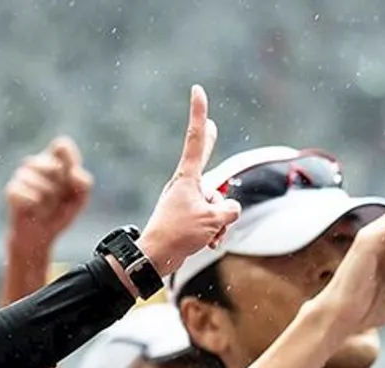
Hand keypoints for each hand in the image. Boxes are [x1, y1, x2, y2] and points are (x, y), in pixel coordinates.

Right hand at [5, 137, 92, 256]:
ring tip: (45, 207)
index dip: (69, 160)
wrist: (40, 235)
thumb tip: (73, 172)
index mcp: (53, 159)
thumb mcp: (80, 199)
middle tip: (56, 198)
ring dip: (49, 202)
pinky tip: (34, 211)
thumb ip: (85, 183)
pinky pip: (31, 197)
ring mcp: (21, 175)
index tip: (71, 175)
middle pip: (54, 167)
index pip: (61, 145)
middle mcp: (35, 163)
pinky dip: (38, 208)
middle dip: (60, 188)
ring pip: (43, 185)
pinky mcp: (11, 190)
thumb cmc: (60, 213)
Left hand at [134, 86, 241, 275]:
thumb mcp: (214, 220)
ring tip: (207, 235)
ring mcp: (186, 202)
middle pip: (205, 163)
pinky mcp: (186, 219)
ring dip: (218, 222)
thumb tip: (230, 211)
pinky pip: (210, 220)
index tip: (197, 91)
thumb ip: (229, 210)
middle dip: (210, 145)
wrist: (155, 259)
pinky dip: (213, 231)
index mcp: (187, 178)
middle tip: (210, 124)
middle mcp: (186, 186)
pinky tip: (209, 243)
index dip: (199, 114)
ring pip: (215, 204)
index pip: (196, 140)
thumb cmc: (179, 234)